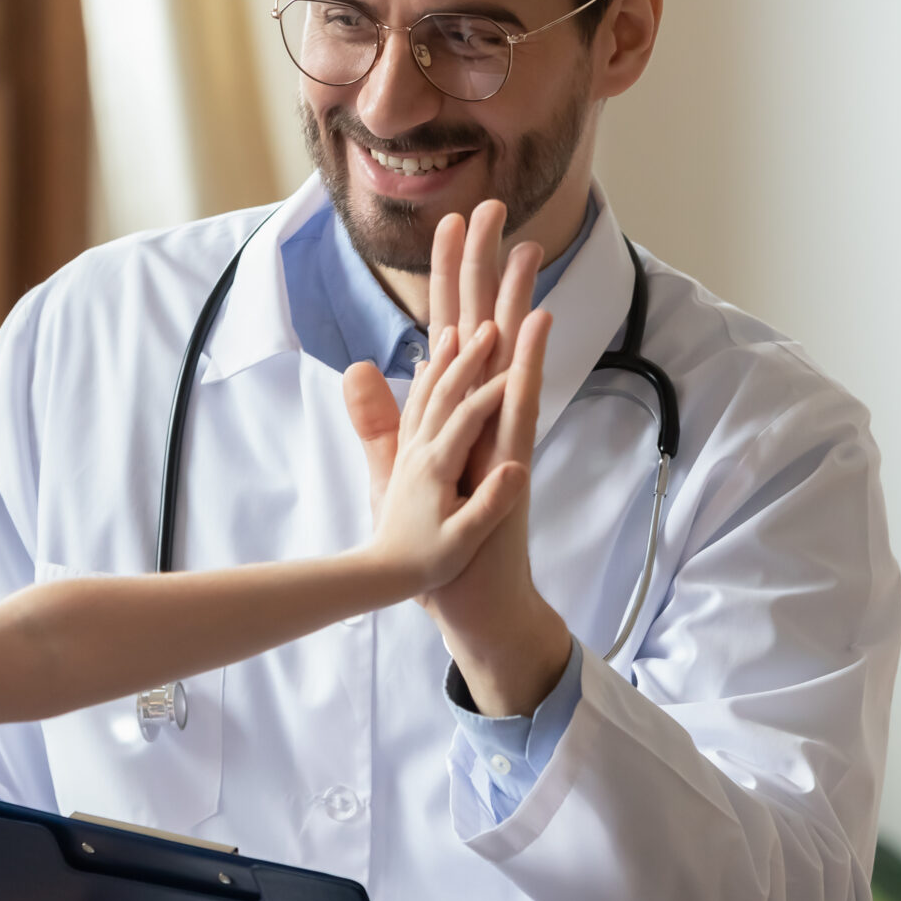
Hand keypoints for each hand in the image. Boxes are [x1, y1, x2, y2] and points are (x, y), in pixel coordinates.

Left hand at [353, 197, 570, 716]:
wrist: (472, 601)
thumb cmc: (439, 545)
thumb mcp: (398, 470)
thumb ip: (379, 419)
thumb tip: (362, 367)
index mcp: (455, 412)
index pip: (450, 330)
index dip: (446, 280)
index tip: (448, 223)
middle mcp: (484, 413)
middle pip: (483, 324)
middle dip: (483, 266)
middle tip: (492, 205)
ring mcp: (502, 435)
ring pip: (511, 352)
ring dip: (516, 297)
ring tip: (527, 243)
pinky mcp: (512, 462)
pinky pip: (522, 403)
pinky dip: (530, 361)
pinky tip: (537, 320)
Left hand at [355, 315, 530, 594]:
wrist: (383, 575)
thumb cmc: (426, 564)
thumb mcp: (462, 541)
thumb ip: (489, 506)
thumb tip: (517, 469)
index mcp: (437, 467)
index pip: (468, 417)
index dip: (492, 389)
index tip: (516, 363)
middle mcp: (421, 452)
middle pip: (444, 393)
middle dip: (466, 357)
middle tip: (487, 324)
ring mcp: (412, 452)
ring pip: (426, 395)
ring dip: (443, 361)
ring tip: (457, 330)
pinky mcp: (408, 459)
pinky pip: (416, 410)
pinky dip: (424, 383)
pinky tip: (426, 368)